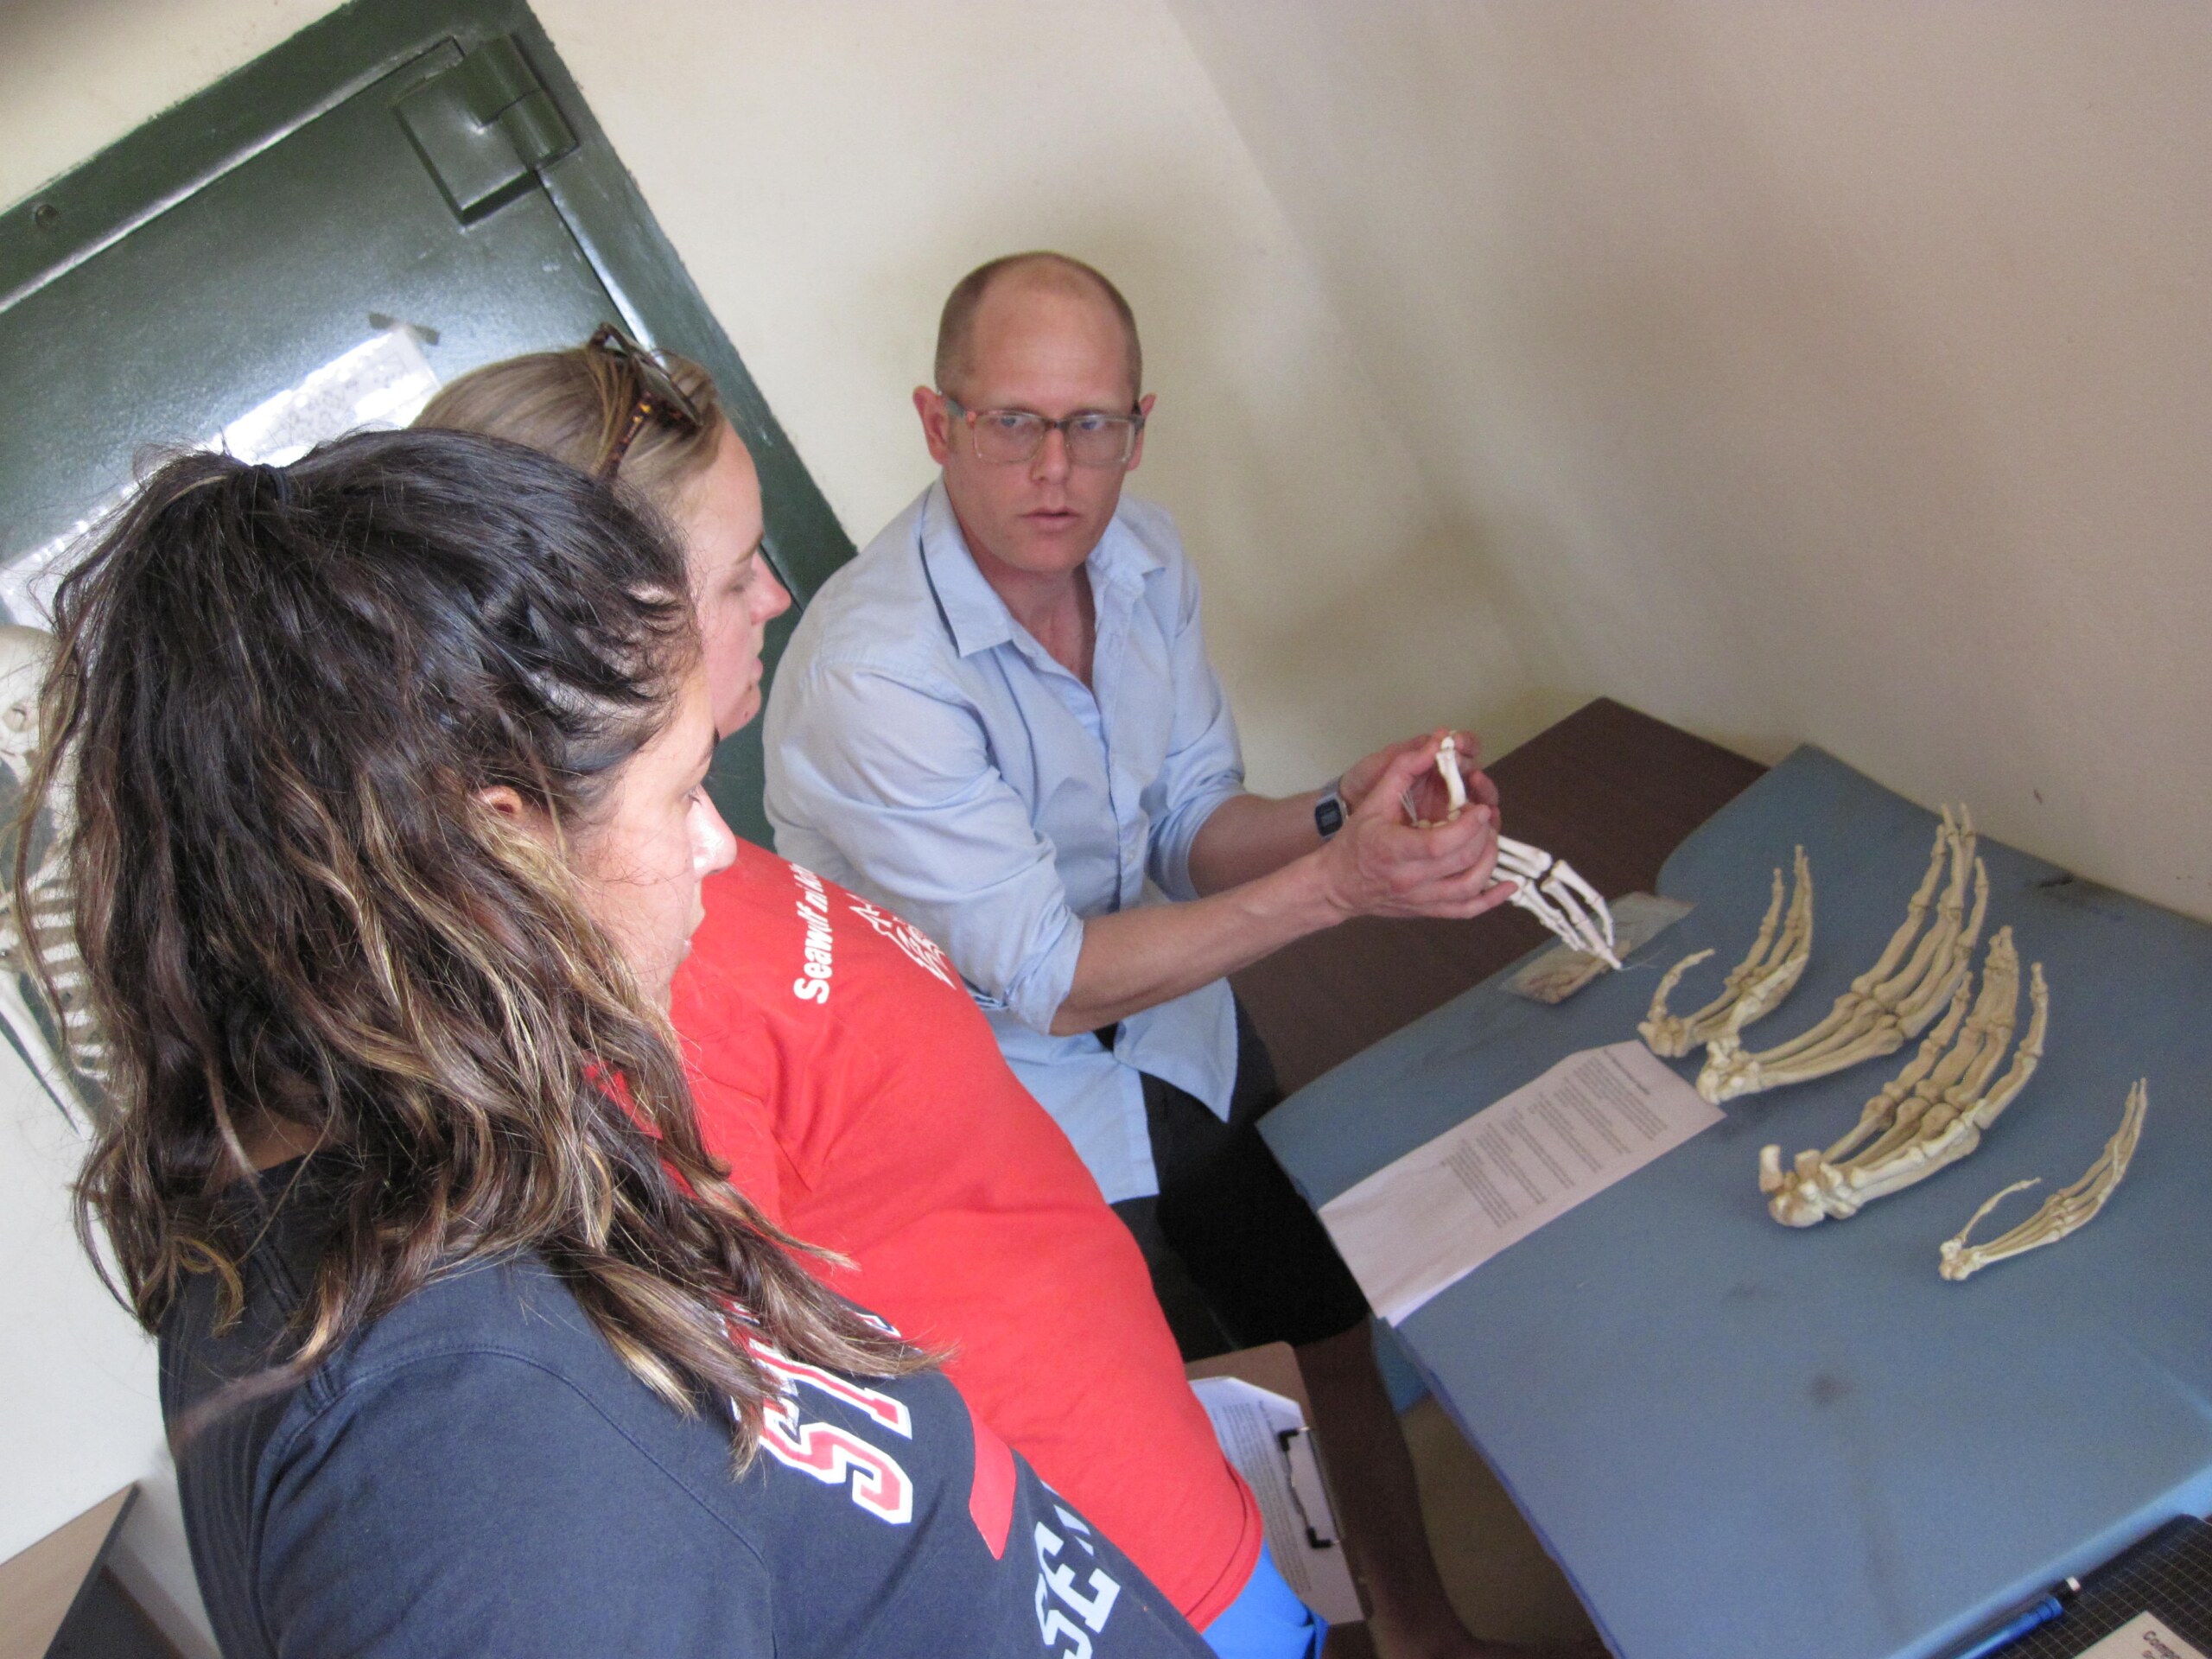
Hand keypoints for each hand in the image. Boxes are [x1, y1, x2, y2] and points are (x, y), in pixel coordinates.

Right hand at [1314, 735, 1515, 922]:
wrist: (1337, 884)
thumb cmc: (1354, 842)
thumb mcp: (1373, 801)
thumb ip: (1403, 770)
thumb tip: (1434, 745)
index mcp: (1393, 850)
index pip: (1439, 844)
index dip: (1467, 826)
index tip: (1479, 809)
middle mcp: (1409, 879)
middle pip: (1461, 861)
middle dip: (1482, 835)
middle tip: (1482, 817)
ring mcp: (1421, 899)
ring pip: (1469, 887)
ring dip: (1489, 861)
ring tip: (1490, 839)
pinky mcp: (1428, 910)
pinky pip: (1467, 910)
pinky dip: (1491, 900)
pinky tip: (1508, 886)